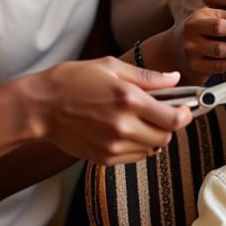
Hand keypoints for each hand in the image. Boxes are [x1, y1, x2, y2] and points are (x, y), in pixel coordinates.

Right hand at [27, 57, 191, 164]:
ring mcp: (113, 145)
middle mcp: (124, 126)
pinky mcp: (103, 158)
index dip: (185, 114)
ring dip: (153, 136)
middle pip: (166, 137)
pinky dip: (138, 145)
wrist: (41, 106)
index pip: (173, 118)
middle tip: (162, 112)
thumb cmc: (74, 80)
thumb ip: (147, 77)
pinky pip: (134, 157)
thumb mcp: (112, 67)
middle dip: (169, 125)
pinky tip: (125, 130)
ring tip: (139, 120)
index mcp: (129, 100)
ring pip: (152, 149)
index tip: (185, 108)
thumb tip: (175, 79)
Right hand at [174, 6, 225, 83]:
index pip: (219, 26)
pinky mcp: (196, 70)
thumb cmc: (198, 28)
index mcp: (194, 22)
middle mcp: (190, 41)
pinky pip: (220, 69)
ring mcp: (192, 58)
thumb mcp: (208, 15)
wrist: (173, 48)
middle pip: (222, 46)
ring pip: (222, 58)